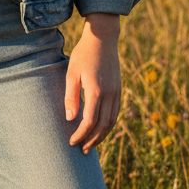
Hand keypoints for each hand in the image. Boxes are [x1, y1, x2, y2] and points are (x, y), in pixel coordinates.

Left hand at [64, 13, 121, 153]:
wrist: (102, 39)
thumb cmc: (83, 54)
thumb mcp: (71, 73)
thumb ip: (71, 96)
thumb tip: (70, 118)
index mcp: (96, 91)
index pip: (89, 121)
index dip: (81, 134)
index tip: (71, 141)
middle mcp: (109, 94)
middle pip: (103, 126)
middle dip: (92, 140)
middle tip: (82, 150)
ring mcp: (116, 92)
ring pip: (112, 121)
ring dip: (102, 136)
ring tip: (90, 144)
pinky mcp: (119, 89)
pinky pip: (115, 113)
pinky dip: (108, 125)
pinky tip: (100, 129)